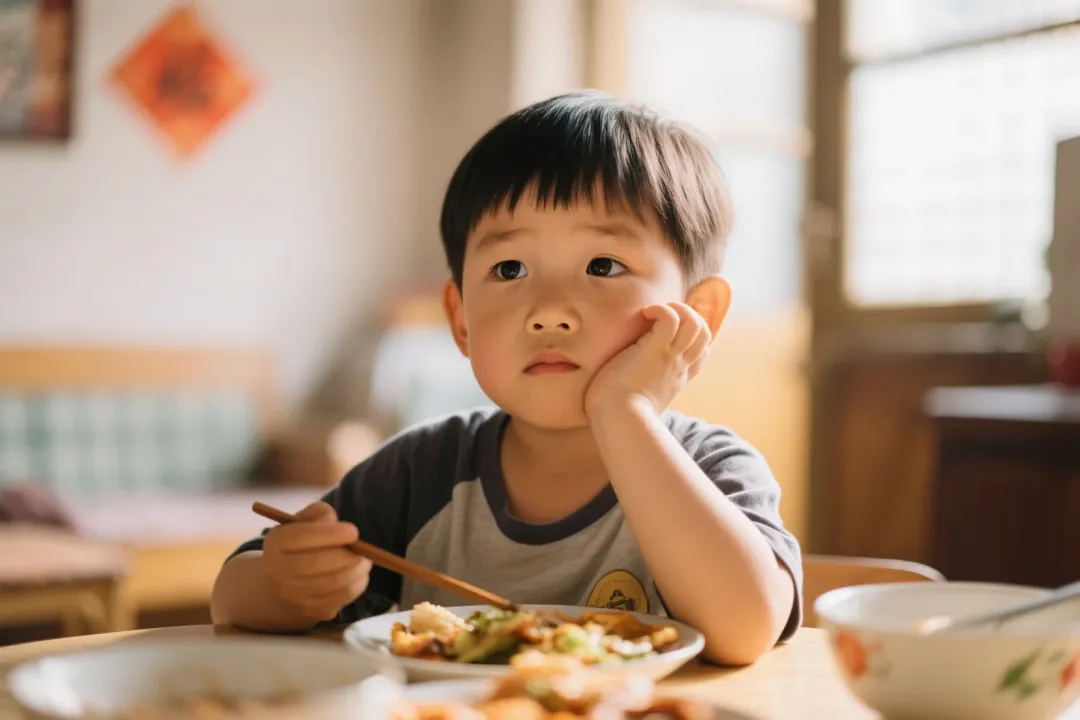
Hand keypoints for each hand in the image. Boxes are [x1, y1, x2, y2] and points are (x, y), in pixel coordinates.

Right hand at [262, 502, 372, 622]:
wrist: (279, 587)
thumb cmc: (298, 546)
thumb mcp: (302, 522)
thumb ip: (318, 515)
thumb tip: (335, 525)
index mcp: (277, 542)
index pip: (301, 537)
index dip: (331, 534)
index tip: (353, 531)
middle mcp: (280, 570)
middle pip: (320, 563)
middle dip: (349, 554)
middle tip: (364, 549)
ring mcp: (294, 595)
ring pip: (336, 582)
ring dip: (358, 569)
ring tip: (364, 561)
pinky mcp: (312, 612)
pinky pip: (342, 597)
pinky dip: (357, 584)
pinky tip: (357, 575)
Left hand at [585, 302, 711, 418]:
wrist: (618, 419)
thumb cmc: (619, 414)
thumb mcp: (640, 401)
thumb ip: (640, 390)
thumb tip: (624, 390)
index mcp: (676, 379)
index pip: (701, 354)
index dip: (693, 337)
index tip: (672, 331)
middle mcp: (678, 367)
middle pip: (704, 335)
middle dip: (689, 316)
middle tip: (662, 316)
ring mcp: (670, 358)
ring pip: (695, 324)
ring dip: (677, 309)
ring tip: (653, 313)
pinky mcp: (655, 350)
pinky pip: (671, 318)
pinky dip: (661, 309)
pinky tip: (644, 313)